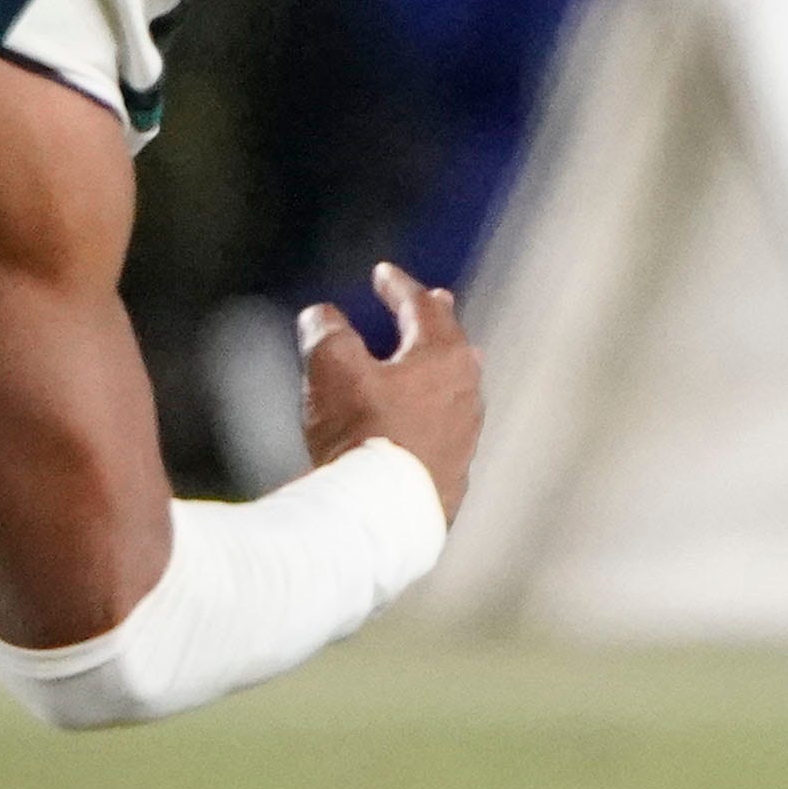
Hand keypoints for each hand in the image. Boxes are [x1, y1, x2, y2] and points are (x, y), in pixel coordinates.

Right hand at [299, 264, 481, 517]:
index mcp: (443, 356)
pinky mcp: (455, 474)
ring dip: (443, 367)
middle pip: (453, 345)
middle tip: (435, 301)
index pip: (422, 307)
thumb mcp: (332, 369)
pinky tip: (427, 423)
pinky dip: (435, 412)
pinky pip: (448, 429)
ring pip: (459, 388)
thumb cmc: (362, 434)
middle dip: (436, 320)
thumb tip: (321, 316)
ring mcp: (466, 436)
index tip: (383, 274)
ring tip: (435, 359)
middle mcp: (466, 392)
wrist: (383, 514)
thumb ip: (326, 333)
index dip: (398, 286)